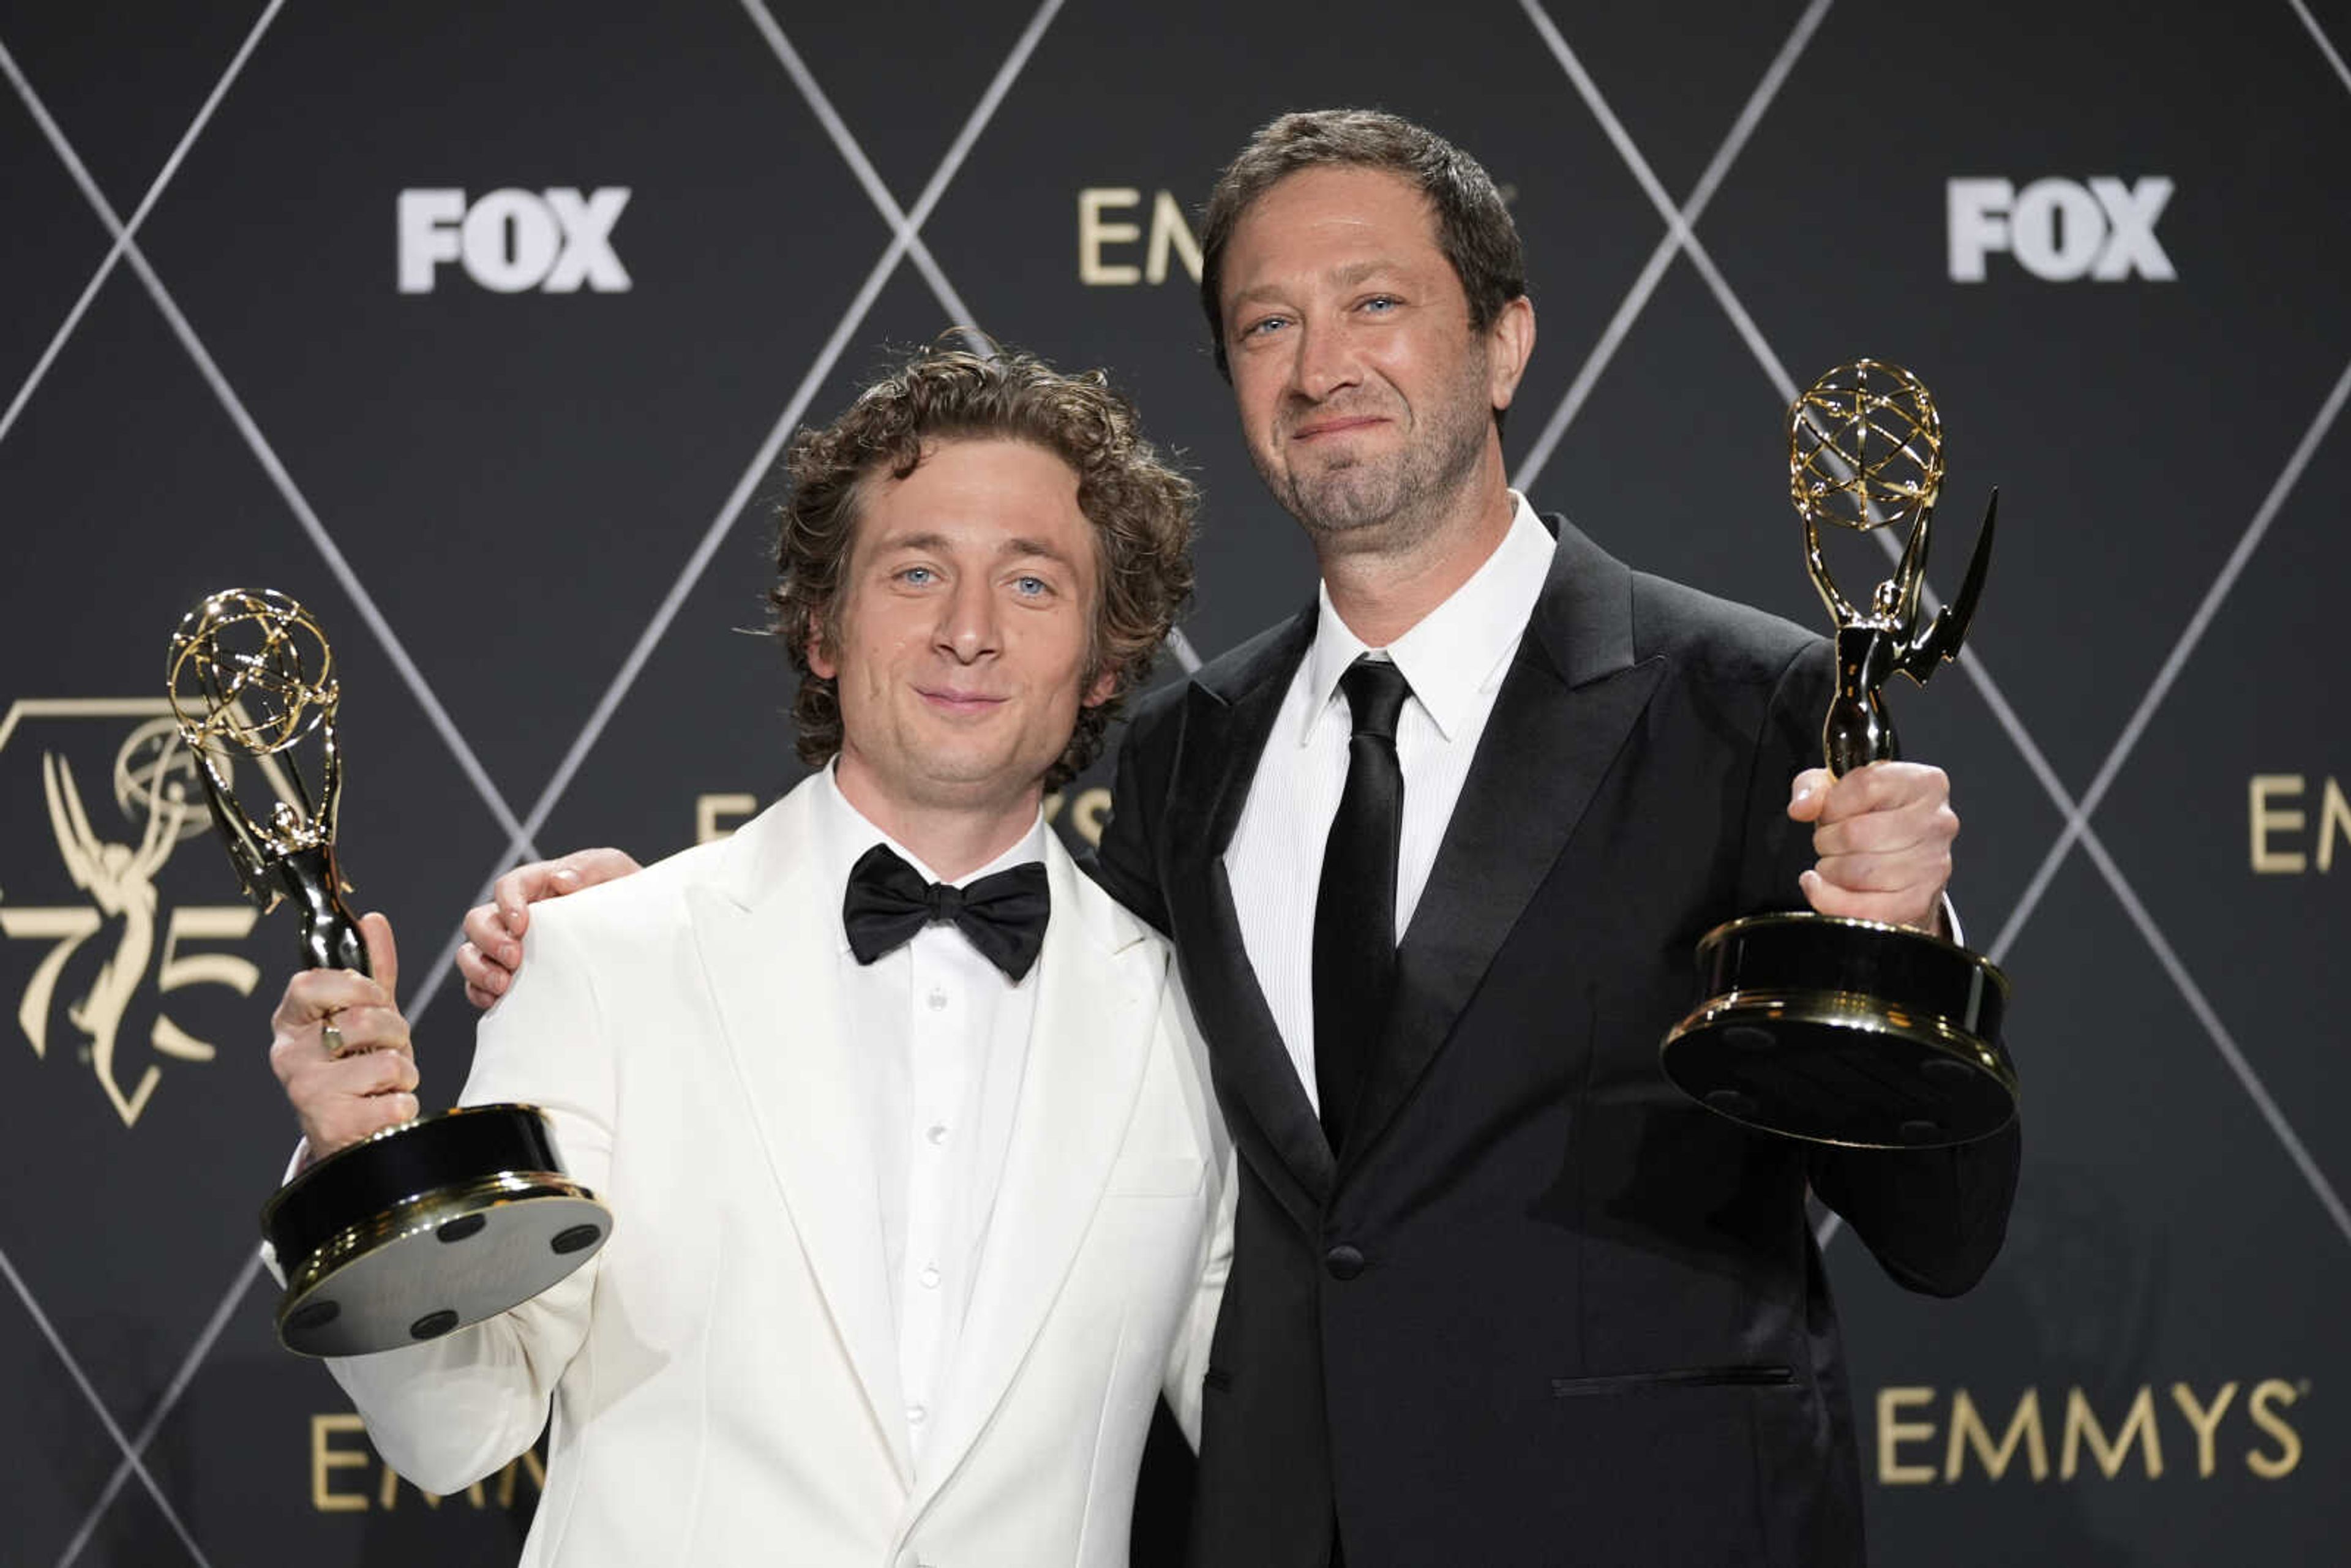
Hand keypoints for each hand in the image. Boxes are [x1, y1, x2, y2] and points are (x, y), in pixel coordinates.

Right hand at [269, 913, 416, 1158]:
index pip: (310, 983)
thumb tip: (373, 921)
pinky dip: (404, 1103)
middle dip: (396, 1030)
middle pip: (361, 1020)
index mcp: (290, 1022)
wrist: (349, 1133)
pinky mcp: (332, 1125)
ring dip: (404, 1070)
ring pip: (386, 1062)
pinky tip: (384, 1108)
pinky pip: (396, 1101)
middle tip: (391, 1045)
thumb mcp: (364, 1015)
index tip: (376, 997)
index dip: (355, 986)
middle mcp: (289, 1056)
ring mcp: (307, 1092)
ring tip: (388, 1081)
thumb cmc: (356, 1068)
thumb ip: (372, 970)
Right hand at [456, 847, 641, 1008]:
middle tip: (515, 958)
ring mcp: (510, 946)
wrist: (639, 936)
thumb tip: (561, 880)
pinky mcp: (511, 976)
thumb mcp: (614, 871)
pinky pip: (478, 985)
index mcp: (538, 885)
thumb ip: (589, 867)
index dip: (506, 903)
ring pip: (471, 953)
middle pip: (478, 920)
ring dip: (479, 969)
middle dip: (489, 939)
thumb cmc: (622, 897)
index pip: (507, 886)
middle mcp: (517, 915)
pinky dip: (480, 992)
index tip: (521, 924)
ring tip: (503, 985)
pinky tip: (499, 1001)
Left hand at [1787, 761, 1956, 932]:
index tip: (1830, 813)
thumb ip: (1812, 788)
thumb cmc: (1870, 819)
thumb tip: (1802, 808)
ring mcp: (1933, 864)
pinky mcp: (1920, 901)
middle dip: (1827, 841)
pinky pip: (1866, 910)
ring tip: (1834, 863)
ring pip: (1859, 872)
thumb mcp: (1838, 789)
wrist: (1899, 861)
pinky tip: (1822, 888)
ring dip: (1830, 870)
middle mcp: (1937, 822)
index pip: (1865, 786)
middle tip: (1829, 843)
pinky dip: (1832, 902)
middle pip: (1856, 833)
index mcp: (1924, 784)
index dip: (1833, 804)